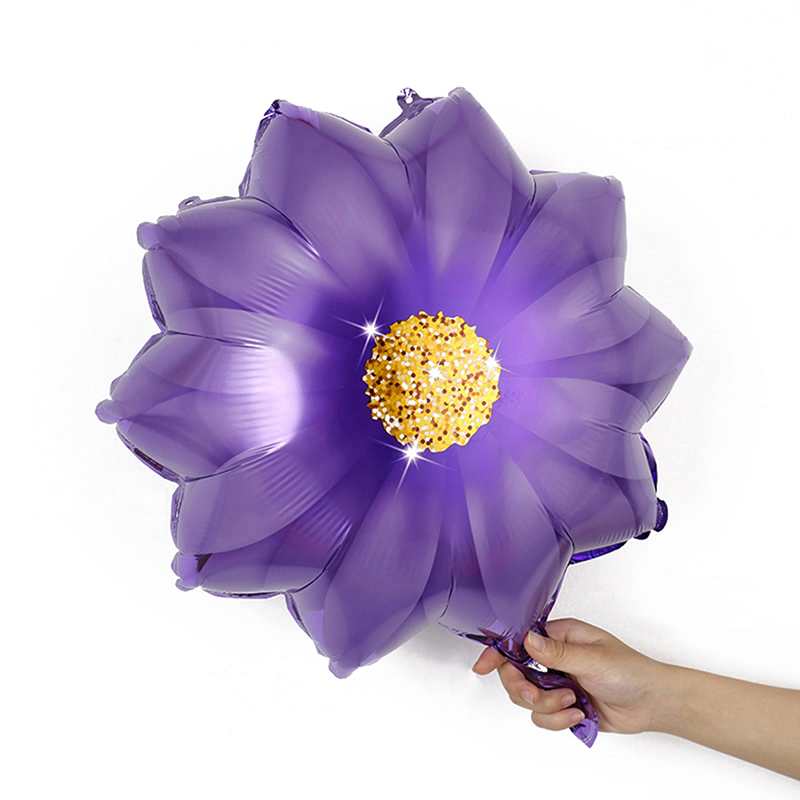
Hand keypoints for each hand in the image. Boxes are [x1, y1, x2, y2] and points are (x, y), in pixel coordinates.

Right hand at [472, 618, 669, 734]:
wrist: (652, 703)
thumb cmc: (630, 671)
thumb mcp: (593, 659)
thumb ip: (557, 653)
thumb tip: (527, 640)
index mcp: (559, 636)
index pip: (518, 641)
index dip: (498, 653)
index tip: (483, 666)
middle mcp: (554, 658)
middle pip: (515, 673)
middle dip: (524, 689)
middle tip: (536, 695)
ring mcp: (557, 682)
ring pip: (526, 698)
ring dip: (547, 706)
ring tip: (572, 703)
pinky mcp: (563, 705)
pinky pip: (542, 717)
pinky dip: (557, 720)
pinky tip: (577, 714)